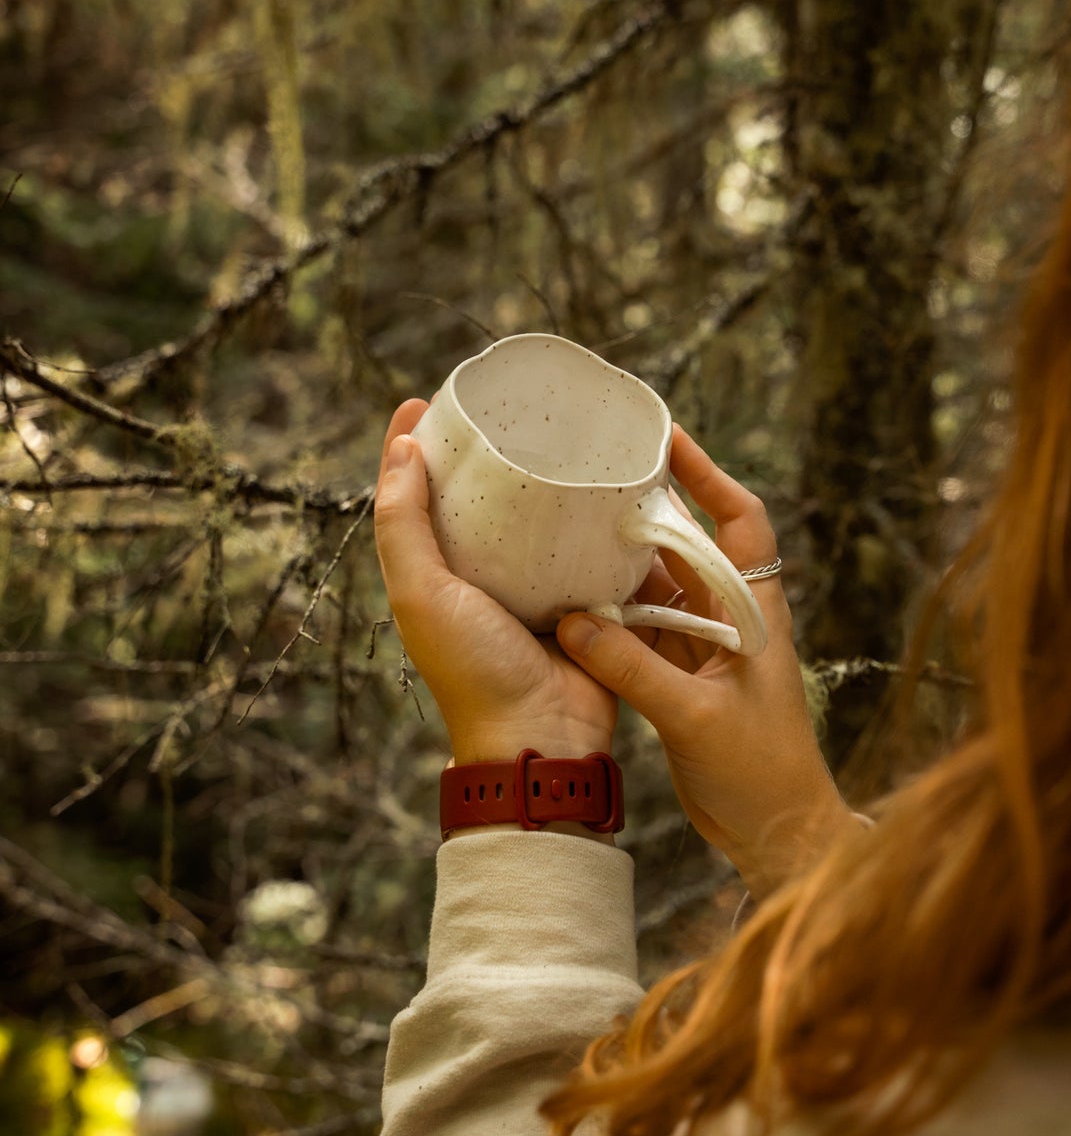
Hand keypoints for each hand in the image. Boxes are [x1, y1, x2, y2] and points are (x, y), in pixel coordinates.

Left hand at [373, 401, 614, 777]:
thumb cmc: (475, 671)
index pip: (412, 498)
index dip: (411, 447)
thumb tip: (404, 449)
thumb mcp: (421, 594)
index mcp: (434, 577)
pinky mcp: (583, 597)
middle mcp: (479, 578)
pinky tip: (603, 480)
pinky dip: (589, 513)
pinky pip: (584, 544)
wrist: (546, 734)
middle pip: (474, 501)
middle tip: (495, 406)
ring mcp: (533, 588)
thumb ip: (403, 526)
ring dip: (539, 477)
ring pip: (531, 518)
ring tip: (552, 430)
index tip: (422, 401)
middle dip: (480, 453)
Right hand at [556, 425, 859, 900]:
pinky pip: (641, 633)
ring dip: (620, 568)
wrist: (779, 835)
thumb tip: (576, 623)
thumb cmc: (760, 773)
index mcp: (755, 611)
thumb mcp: (694, 717)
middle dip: (646, 511)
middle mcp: (733, 620)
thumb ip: (635, 668)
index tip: (666, 437)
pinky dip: (609, 619)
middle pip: (689, 545)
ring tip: (570, 530)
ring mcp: (708, 650)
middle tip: (595, 476)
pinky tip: (571, 604)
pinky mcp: (684, 682)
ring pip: (658, 590)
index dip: (709, 474)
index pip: (741, 519)